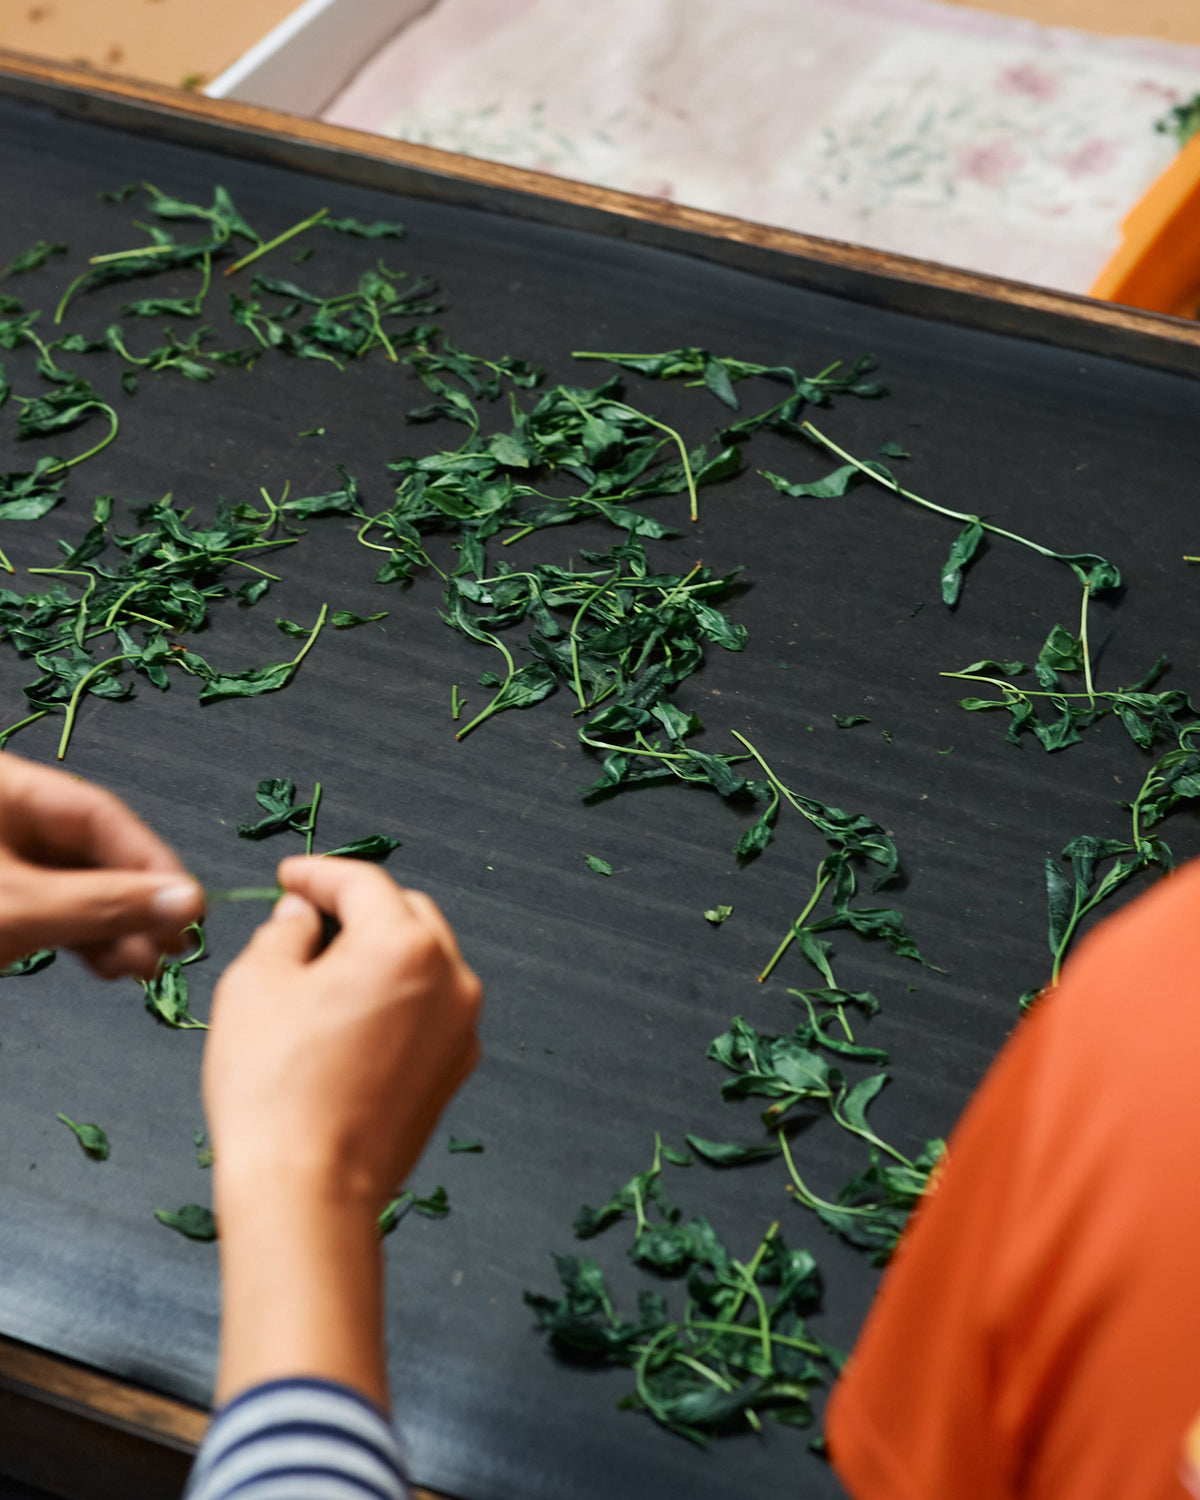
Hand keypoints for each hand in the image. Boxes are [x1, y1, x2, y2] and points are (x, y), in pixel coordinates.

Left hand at [0, 752, 203, 977]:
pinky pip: (54, 910)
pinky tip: (114, 966)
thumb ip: (104, 904)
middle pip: (93, 853)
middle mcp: (10, 817)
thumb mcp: (21, 907)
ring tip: (145, 967)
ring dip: (116, 931)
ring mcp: (5, 860)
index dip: (151, 862)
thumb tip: (189, 900)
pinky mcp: (3, 899)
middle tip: (172, 945)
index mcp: (8, 789)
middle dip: (134, 906)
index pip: (101, 815)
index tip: (190, 904)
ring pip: (78, 888)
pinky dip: (85, 939)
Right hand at [204, 854, 481, 1209]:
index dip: (318, 874)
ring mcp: (461, 1027)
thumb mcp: (254, 987)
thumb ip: (285, 933)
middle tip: (305, 919)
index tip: (290, 877)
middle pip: (405, 914)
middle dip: (357, 909)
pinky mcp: (456, 1068)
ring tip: (324, 971)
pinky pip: (430, 1009)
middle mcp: (450, 978)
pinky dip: (397, 997)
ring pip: (424, 961)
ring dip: (380, 952)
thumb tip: (303, 919)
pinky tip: (350, 1018)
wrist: (308, 1192)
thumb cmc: (275, 1091)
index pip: (362, 883)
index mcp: (404, 944)